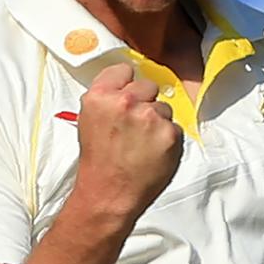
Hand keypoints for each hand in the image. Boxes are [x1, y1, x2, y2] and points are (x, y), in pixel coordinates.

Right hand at [74, 63, 182, 219]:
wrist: (108, 194)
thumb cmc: (98, 162)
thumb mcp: (88, 121)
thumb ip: (107, 98)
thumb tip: (125, 85)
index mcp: (100, 96)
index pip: (123, 70)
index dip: (126, 83)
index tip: (127, 95)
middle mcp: (126, 102)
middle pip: (148, 85)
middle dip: (144, 102)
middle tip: (134, 126)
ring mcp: (150, 117)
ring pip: (164, 108)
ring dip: (157, 122)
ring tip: (141, 144)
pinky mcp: (170, 134)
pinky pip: (175, 128)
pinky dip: (167, 140)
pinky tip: (152, 153)